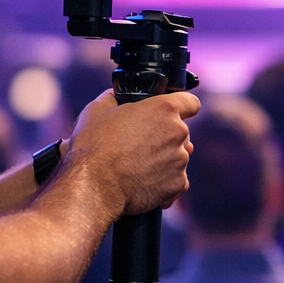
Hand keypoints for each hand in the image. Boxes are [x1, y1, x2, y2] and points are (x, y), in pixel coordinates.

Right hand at [61, 90, 198, 215]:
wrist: (93, 186)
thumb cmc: (94, 146)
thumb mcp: (97, 110)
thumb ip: (114, 98)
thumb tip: (117, 96)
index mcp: (164, 109)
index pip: (191, 102)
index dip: (182, 107)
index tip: (171, 114)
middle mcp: (178, 133)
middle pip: (180, 132)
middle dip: (164, 137)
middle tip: (139, 144)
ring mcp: (180, 160)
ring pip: (177, 157)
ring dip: (163, 160)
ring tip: (136, 166)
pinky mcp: (177, 184)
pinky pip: (176, 180)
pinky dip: (163, 181)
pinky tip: (143, 182)